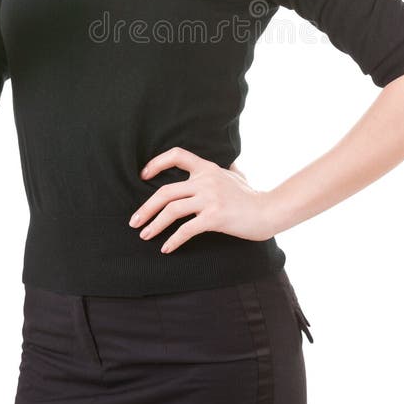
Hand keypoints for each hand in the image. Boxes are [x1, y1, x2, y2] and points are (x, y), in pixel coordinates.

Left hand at [129, 147, 272, 253]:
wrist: (269, 211)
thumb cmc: (252, 196)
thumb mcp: (236, 175)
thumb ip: (225, 169)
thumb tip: (227, 164)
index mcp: (207, 167)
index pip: (176, 155)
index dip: (156, 163)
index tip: (143, 176)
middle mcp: (206, 180)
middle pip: (165, 191)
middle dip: (146, 208)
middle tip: (134, 221)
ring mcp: (210, 198)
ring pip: (171, 210)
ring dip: (154, 225)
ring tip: (145, 235)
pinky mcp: (215, 217)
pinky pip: (186, 229)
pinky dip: (173, 240)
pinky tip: (166, 248)